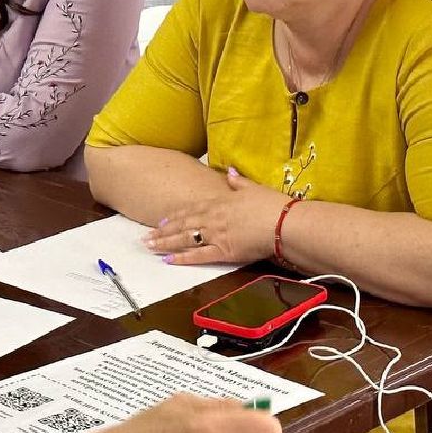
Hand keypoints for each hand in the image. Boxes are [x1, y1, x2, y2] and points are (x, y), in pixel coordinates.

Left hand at [143, 167, 286, 265]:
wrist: (284, 223)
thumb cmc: (273, 205)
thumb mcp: (254, 188)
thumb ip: (239, 181)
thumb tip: (230, 172)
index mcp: (220, 202)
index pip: (191, 209)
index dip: (174, 216)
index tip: (161, 220)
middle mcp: (213, 218)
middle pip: (183, 224)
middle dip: (163, 230)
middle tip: (147, 236)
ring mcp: (216, 235)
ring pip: (185, 239)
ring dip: (165, 243)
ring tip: (150, 246)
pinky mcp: (224, 252)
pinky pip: (198, 256)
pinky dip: (182, 258)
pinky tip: (168, 260)